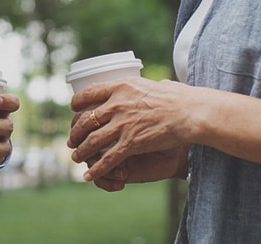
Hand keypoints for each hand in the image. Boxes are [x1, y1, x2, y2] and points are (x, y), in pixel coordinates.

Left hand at [67, 78, 192, 183]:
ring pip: (92, 140)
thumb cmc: (179, 98)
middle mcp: (116, 105)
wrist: (189, 113)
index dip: (77, 103)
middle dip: (75, 132)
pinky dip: (96, 169)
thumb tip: (158, 85)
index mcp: (120, 87)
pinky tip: (88, 176)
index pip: (88, 93)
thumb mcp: (155, 84)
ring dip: (81, 151)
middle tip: (71, 140)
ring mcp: (122, 124)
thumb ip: (148, 88)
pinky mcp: (131, 143)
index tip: (73, 110)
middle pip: (85, 119)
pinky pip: (108, 159)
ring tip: (76, 157)